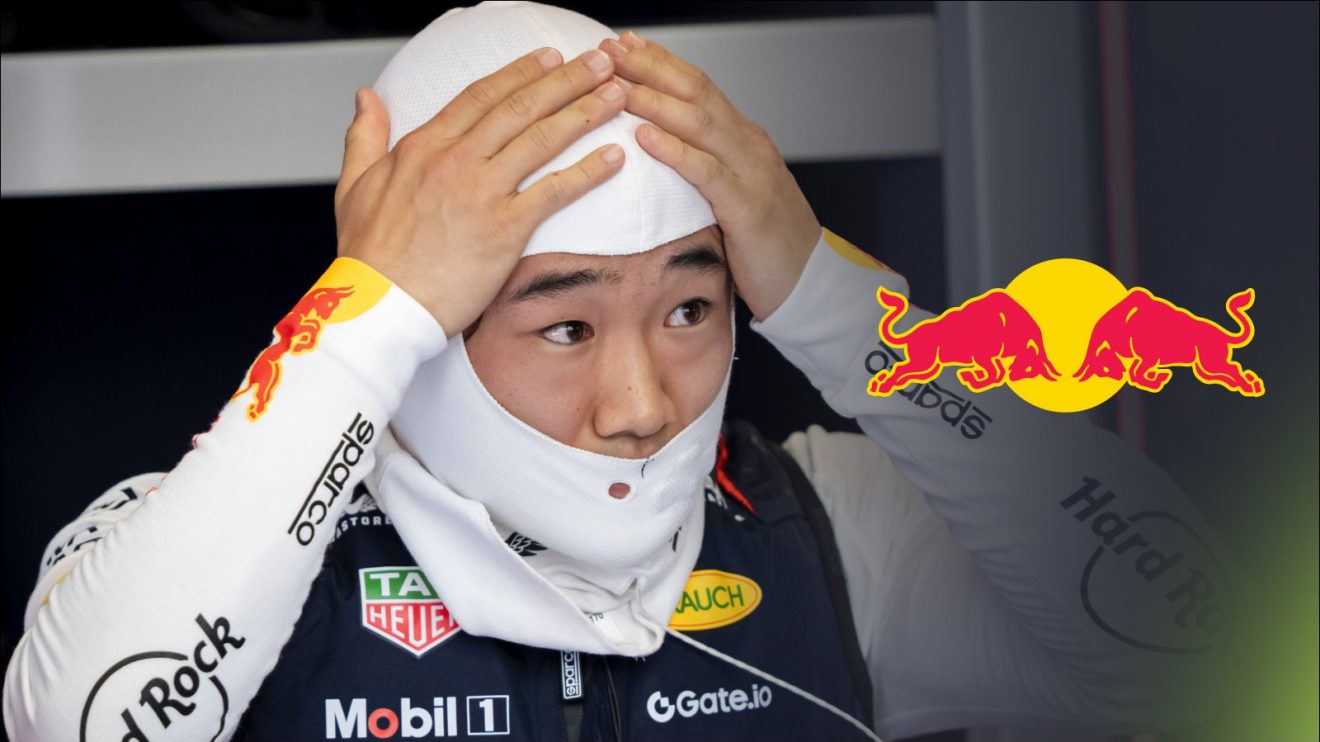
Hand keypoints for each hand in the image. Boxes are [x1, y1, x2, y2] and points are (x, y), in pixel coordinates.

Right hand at [334, 47, 627, 336]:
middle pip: (520, 107)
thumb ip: (364, 136)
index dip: (521, 72)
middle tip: (600, 61)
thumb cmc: (368, 258)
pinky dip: (588, 170)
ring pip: (542, 139)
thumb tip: (367, 97)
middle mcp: (455, 161)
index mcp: (422, 147)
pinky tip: (614, 157)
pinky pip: (555, 190)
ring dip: (585, 112)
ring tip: (618, 95)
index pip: (481, 95)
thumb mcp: (353, 186)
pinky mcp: (504, 229)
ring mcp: (481, 192)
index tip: (550, 56)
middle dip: (566, 79)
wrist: (378, 307)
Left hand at [600, 31, 821, 320]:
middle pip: (696, 92)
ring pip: (701, 123)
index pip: (698, 86)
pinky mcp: (748, 208)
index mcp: (743, 138)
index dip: (660, 61)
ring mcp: (752, 173)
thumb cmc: (765, 242)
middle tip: (611, 49)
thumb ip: (704, 165)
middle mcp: (749, 145)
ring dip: (655, 100)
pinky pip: (708, 172)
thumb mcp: (732, 192)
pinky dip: (675, 150)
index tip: (624, 43)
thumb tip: (659, 147)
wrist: (809, 280)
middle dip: (651, 67)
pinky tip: (645, 137)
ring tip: (617, 85)